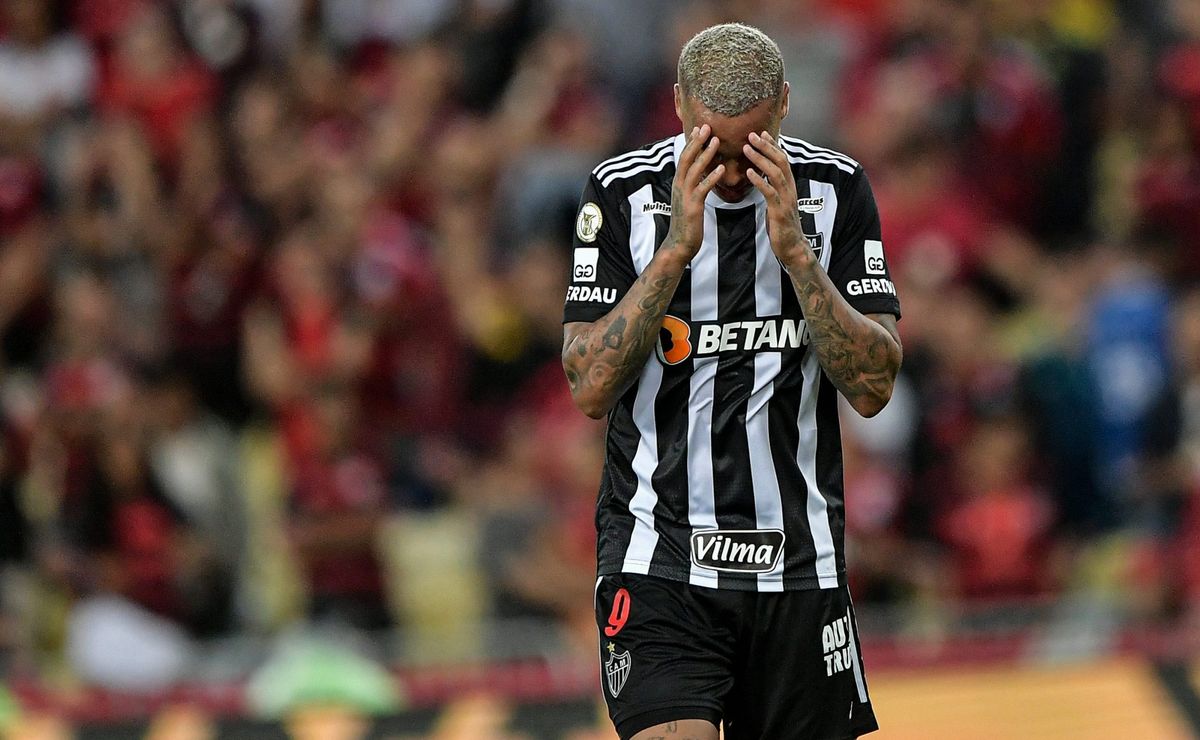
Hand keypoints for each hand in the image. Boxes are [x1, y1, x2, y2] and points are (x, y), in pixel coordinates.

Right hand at [665, 124, 723, 260]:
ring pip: (694, 170)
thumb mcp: (688, 200)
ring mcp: (685, 195)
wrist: (679, 244)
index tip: (700, 128)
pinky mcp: (693, 206)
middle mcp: (679, 186)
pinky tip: (721, 168)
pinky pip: (702, 188)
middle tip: (707, 126)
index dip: (692, 142)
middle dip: (696, 141)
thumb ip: (693, 185)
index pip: (684, 157)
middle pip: (687, 158)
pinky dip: (711, 177)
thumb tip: (700, 174)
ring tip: (716, 141)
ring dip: (705, 154)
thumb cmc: (687, 222)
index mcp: (679, 183)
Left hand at [744, 131, 812, 266]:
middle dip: (766, 146)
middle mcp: (790, 189)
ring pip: (775, 173)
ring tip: (746, 148)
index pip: (782, 159)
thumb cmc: (781, 225)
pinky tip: (748, 173)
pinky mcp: (779, 211)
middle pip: (780, 161)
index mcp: (789, 185)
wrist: (792, 247)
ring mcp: (786, 199)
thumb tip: (762, 177)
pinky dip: (759, 180)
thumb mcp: (777, 203)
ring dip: (760, 159)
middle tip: (751, 134)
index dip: (772, 145)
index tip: (760, 133)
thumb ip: (772, 188)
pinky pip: (770, 192)